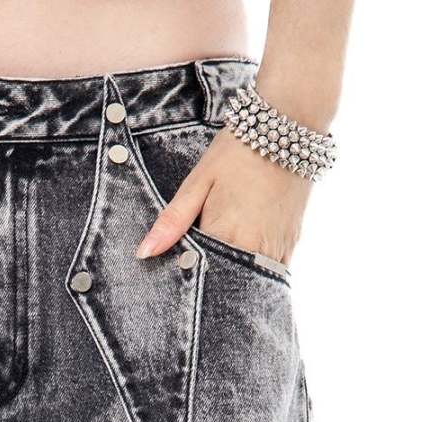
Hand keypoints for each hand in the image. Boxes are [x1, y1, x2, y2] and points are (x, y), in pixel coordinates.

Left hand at [136, 129, 310, 266]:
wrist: (288, 124)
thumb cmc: (238, 150)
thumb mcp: (198, 181)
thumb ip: (172, 221)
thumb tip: (144, 253)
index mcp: (225, 236)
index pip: (201, 274)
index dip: (189, 276)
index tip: (181, 272)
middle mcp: (253, 248)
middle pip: (226, 283)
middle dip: (212, 282)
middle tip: (201, 271)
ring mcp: (276, 248)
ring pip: (250, 282)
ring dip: (235, 278)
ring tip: (223, 265)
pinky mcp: (291, 243)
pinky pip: (272, 272)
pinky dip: (257, 271)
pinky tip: (245, 259)